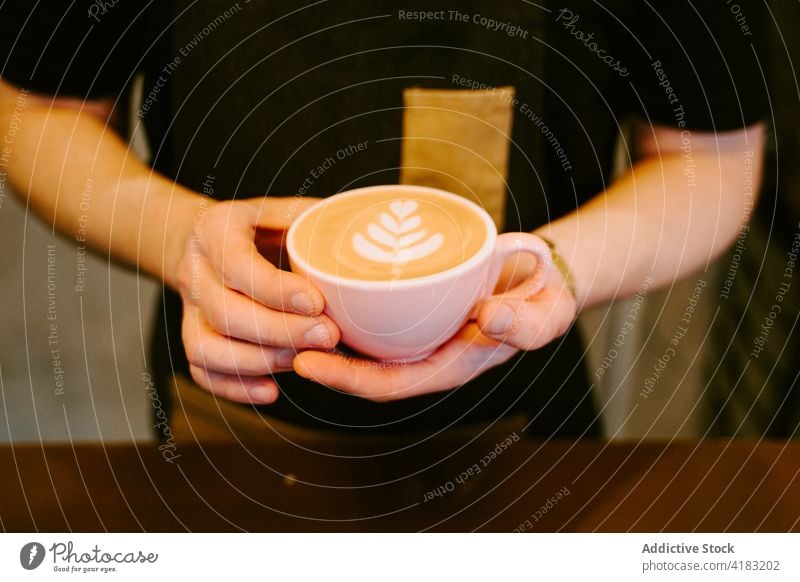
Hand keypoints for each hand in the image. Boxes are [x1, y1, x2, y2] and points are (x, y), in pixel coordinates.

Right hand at [174, 197, 340, 403]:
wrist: (207, 240)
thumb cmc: (258, 226)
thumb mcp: (282, 210)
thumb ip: (313, 219)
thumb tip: (364, 229)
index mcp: (215, 230)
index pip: (238, 265)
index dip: (276, 290)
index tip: (317, 303)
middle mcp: (194, 270)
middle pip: (224, 312)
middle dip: (279, 331)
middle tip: (327, 336)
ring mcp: (187, 308)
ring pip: (206, 346)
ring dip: (258, 361)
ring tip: (302, 361)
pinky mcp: (190, 336)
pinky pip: (201, 370)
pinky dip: (235, 387)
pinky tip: (271, 390)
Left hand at [292, 250, 576, 401]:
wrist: (544, 278)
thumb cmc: (544, 301)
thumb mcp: (544, 315)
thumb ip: (521, 324)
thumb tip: (488, 319)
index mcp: (449, 366)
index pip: (388, 384)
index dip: (346, 379)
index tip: (306, 363)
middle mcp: (426, 353)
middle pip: (362, 366)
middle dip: (319, 358)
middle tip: (277, 335)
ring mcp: (418, 330)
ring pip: (362, 340)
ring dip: (324, 333)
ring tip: (282, 313)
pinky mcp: (416, 304)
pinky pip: (374, 310)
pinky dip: (345, 304)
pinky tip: (319, 287)